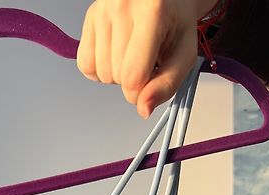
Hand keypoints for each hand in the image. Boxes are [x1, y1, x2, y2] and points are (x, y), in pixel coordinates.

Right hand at [77, 0, 213, 117]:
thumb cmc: (176, 22)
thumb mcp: (184, 53)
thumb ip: (167, 84)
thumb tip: (143, 109)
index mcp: (152, 12)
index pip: (132, 76)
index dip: (140, 91)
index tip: (150, 80)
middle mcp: (123, 6)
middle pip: (116, 76)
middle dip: (131, 80)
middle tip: (145, 59)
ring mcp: (103, 9)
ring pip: (100, 73)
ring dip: (116, 74)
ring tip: (132, 53)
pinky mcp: (91, 15)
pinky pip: (85, 63)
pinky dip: (99, 68)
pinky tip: (115, 54)